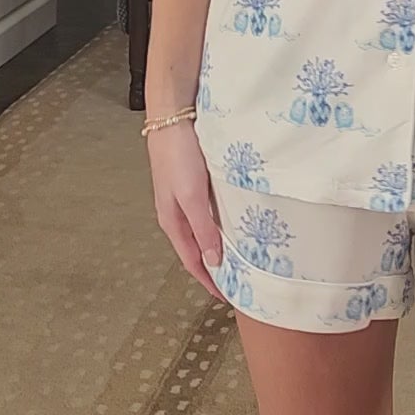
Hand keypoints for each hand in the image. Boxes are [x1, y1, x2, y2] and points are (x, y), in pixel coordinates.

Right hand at [146, 121, 226, 300]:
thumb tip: (213, 262)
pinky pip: (208, 213)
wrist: (172, 116)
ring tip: (241, 257)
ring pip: (203, 231)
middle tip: (240, 281)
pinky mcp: (193, 182)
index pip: (193, 262)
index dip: (209, 281)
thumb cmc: (179, 156)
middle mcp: (177, 213)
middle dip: (215, 267)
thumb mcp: (192, 196)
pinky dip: (220, 224)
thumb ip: (202, 228)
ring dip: (218, 245)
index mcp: (173, 221)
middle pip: (197, 249)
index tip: (230, 297)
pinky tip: (234, 222)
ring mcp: (184, 197)